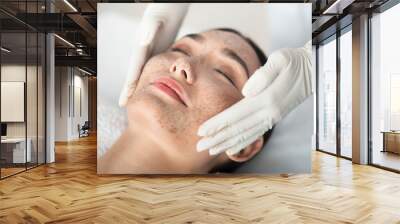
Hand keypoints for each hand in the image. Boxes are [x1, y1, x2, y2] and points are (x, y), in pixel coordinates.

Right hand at [119, 3, 188, 106]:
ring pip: (144, 74)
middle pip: (135, 75)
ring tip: (134, 101)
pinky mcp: (159, 52)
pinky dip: (152, 79)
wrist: (168, 9)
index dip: (129, 86)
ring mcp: (151, 53)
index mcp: (141, 49)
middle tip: (123, 105)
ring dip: (139, 86)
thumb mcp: (155, 22)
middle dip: (129, 90)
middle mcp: (144, 53)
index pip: (134, 71)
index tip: (124, 100)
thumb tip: (144, 43)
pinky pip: (155, 69)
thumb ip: (150, 32)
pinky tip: (153, 87)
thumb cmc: (161, 12)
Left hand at [196, 42, 312, 155]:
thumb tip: (246, 92)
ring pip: (246, 135)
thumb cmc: (294, 61)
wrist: (314, 70)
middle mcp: (270, 113)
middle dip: (217, 139)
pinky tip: (231, 148)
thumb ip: (263, 75)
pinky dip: (242, 143)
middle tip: (199, 148)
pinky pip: (256, 134)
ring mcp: (273, 117)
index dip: (217, 124)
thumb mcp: (281, 60)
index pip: (235, 115)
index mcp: (267, 99)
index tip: (201, 132)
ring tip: (210, 150)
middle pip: (238, 129)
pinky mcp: (274, 117)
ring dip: (227, 144)